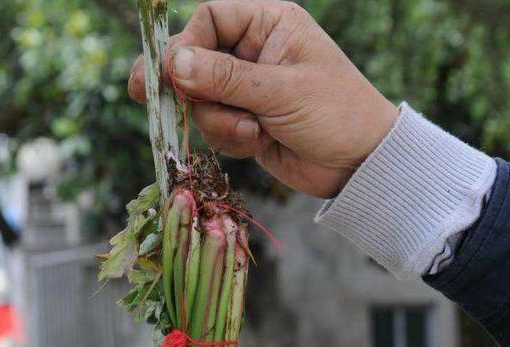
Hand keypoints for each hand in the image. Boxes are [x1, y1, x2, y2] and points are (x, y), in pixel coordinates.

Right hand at [129, 0, 397, 197]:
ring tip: (250, 132)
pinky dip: (229, 140)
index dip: (186, 44)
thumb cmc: (335, 114)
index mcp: (268, 24)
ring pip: (202, 101)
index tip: (172, 73)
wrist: (360, 164)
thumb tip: (174, 64)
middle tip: (149, 98)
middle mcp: (254, 52)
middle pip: (196, 60)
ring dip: (217, 121)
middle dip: (186, 86)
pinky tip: (258, 143)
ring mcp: (248, 90)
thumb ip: (226, 79)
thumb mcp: (281, 92)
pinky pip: (216, 129)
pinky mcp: (245, 124)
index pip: (210, 19)